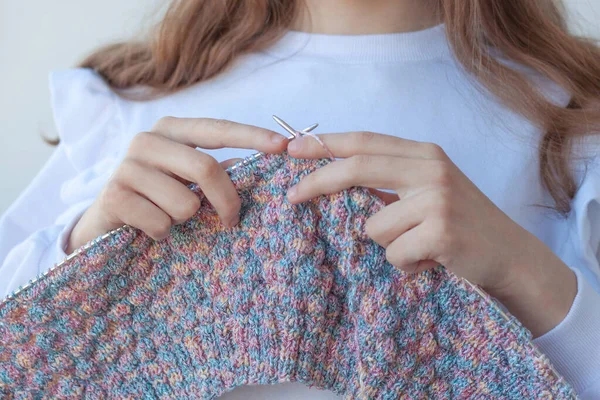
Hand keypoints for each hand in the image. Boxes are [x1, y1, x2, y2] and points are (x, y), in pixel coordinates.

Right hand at [67, 117, 288, 253]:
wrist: (104, 220)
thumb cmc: (156, 196)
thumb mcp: (187, 178)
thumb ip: (216, 169)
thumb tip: (253, 164)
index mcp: (171, 129)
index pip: (217, 129)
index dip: (251, 136)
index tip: (283, 146)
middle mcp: (147, 140)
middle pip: (206, 167)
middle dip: (227, 201)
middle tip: (232, 220)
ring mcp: (127, 166)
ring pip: (186, 203)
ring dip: (185, 220)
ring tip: (168, 217)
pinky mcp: (114, 196)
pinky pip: (162, 223)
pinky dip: (164, 233)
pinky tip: (149, 227)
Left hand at [286, 131, 575, 335]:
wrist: (509, 256)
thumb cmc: (460, 224)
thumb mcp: (428, 190)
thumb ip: (390, 181)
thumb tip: (332, 180)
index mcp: (425, 154)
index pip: (365, 141)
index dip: (326, 143)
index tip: (291, 149)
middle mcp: (431, 168)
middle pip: (358, 167)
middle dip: (318, 182)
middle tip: (291, 197)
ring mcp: (438, 198)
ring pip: (373, 225)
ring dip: (387, 244)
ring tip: (418, 246)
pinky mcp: (441, 230)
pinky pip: (392, 252)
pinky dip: (404, 264)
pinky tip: (429, 261)